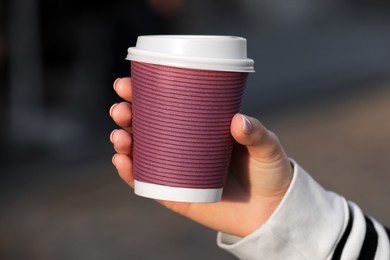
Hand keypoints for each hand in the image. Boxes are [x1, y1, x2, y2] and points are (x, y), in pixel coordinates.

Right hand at [110, 77, 292, 236]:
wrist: (271, 211)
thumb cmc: (267, 172)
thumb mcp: (267, 147)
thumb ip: (256, 134)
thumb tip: (237, 121)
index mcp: (199, 127)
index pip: (165, 105)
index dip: (141, 93)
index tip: (126, 85)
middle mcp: (182, 146)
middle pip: (146, 126)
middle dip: (126, 115)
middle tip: (122, 110)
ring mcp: (176, 170)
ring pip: (140, 153)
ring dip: (122, 142)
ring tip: (120, 136)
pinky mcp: (176, 195)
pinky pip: (147, 184)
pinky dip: (130, 173)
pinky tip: (122, 161)